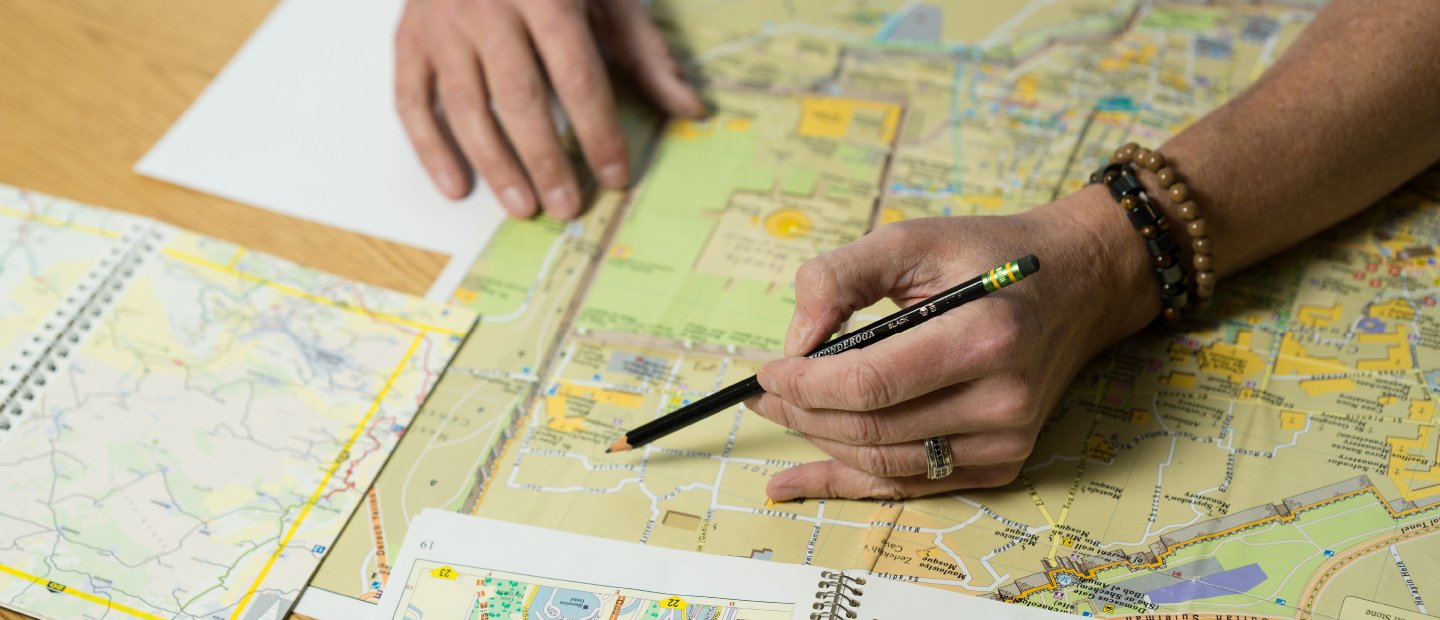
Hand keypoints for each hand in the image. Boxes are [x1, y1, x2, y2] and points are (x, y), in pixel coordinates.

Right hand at [395, 0, 705, 217]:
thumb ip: (645, 52)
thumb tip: (690, 109)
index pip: (577, 76)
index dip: (598, 131)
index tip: (615, 175)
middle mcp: (488, 6)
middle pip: (520, 98)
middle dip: (546, 159)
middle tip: (567, 206)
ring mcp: (441, 24)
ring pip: (466, 107)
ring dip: (496, 165)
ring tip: (523, 207)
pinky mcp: (409, 38)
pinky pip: (411, 101)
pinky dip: (430, 149)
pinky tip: (457, 185)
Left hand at [745, 188, 1157, 499]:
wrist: (1078, 284)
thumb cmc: (990, 255)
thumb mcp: (913, 240)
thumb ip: (840, 278)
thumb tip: (795, 341)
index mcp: (984, 337)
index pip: (870, 383)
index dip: (805, 384)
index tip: (766, 370)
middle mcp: (1003, 400)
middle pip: (872, 429)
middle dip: (803, 413)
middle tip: (763, 392)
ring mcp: (1007, 440)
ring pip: (884, 463)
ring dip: (820, 442)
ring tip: (782, 412)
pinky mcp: (1003, 463)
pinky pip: (909, 484)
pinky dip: (847, 482)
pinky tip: (795, 480)